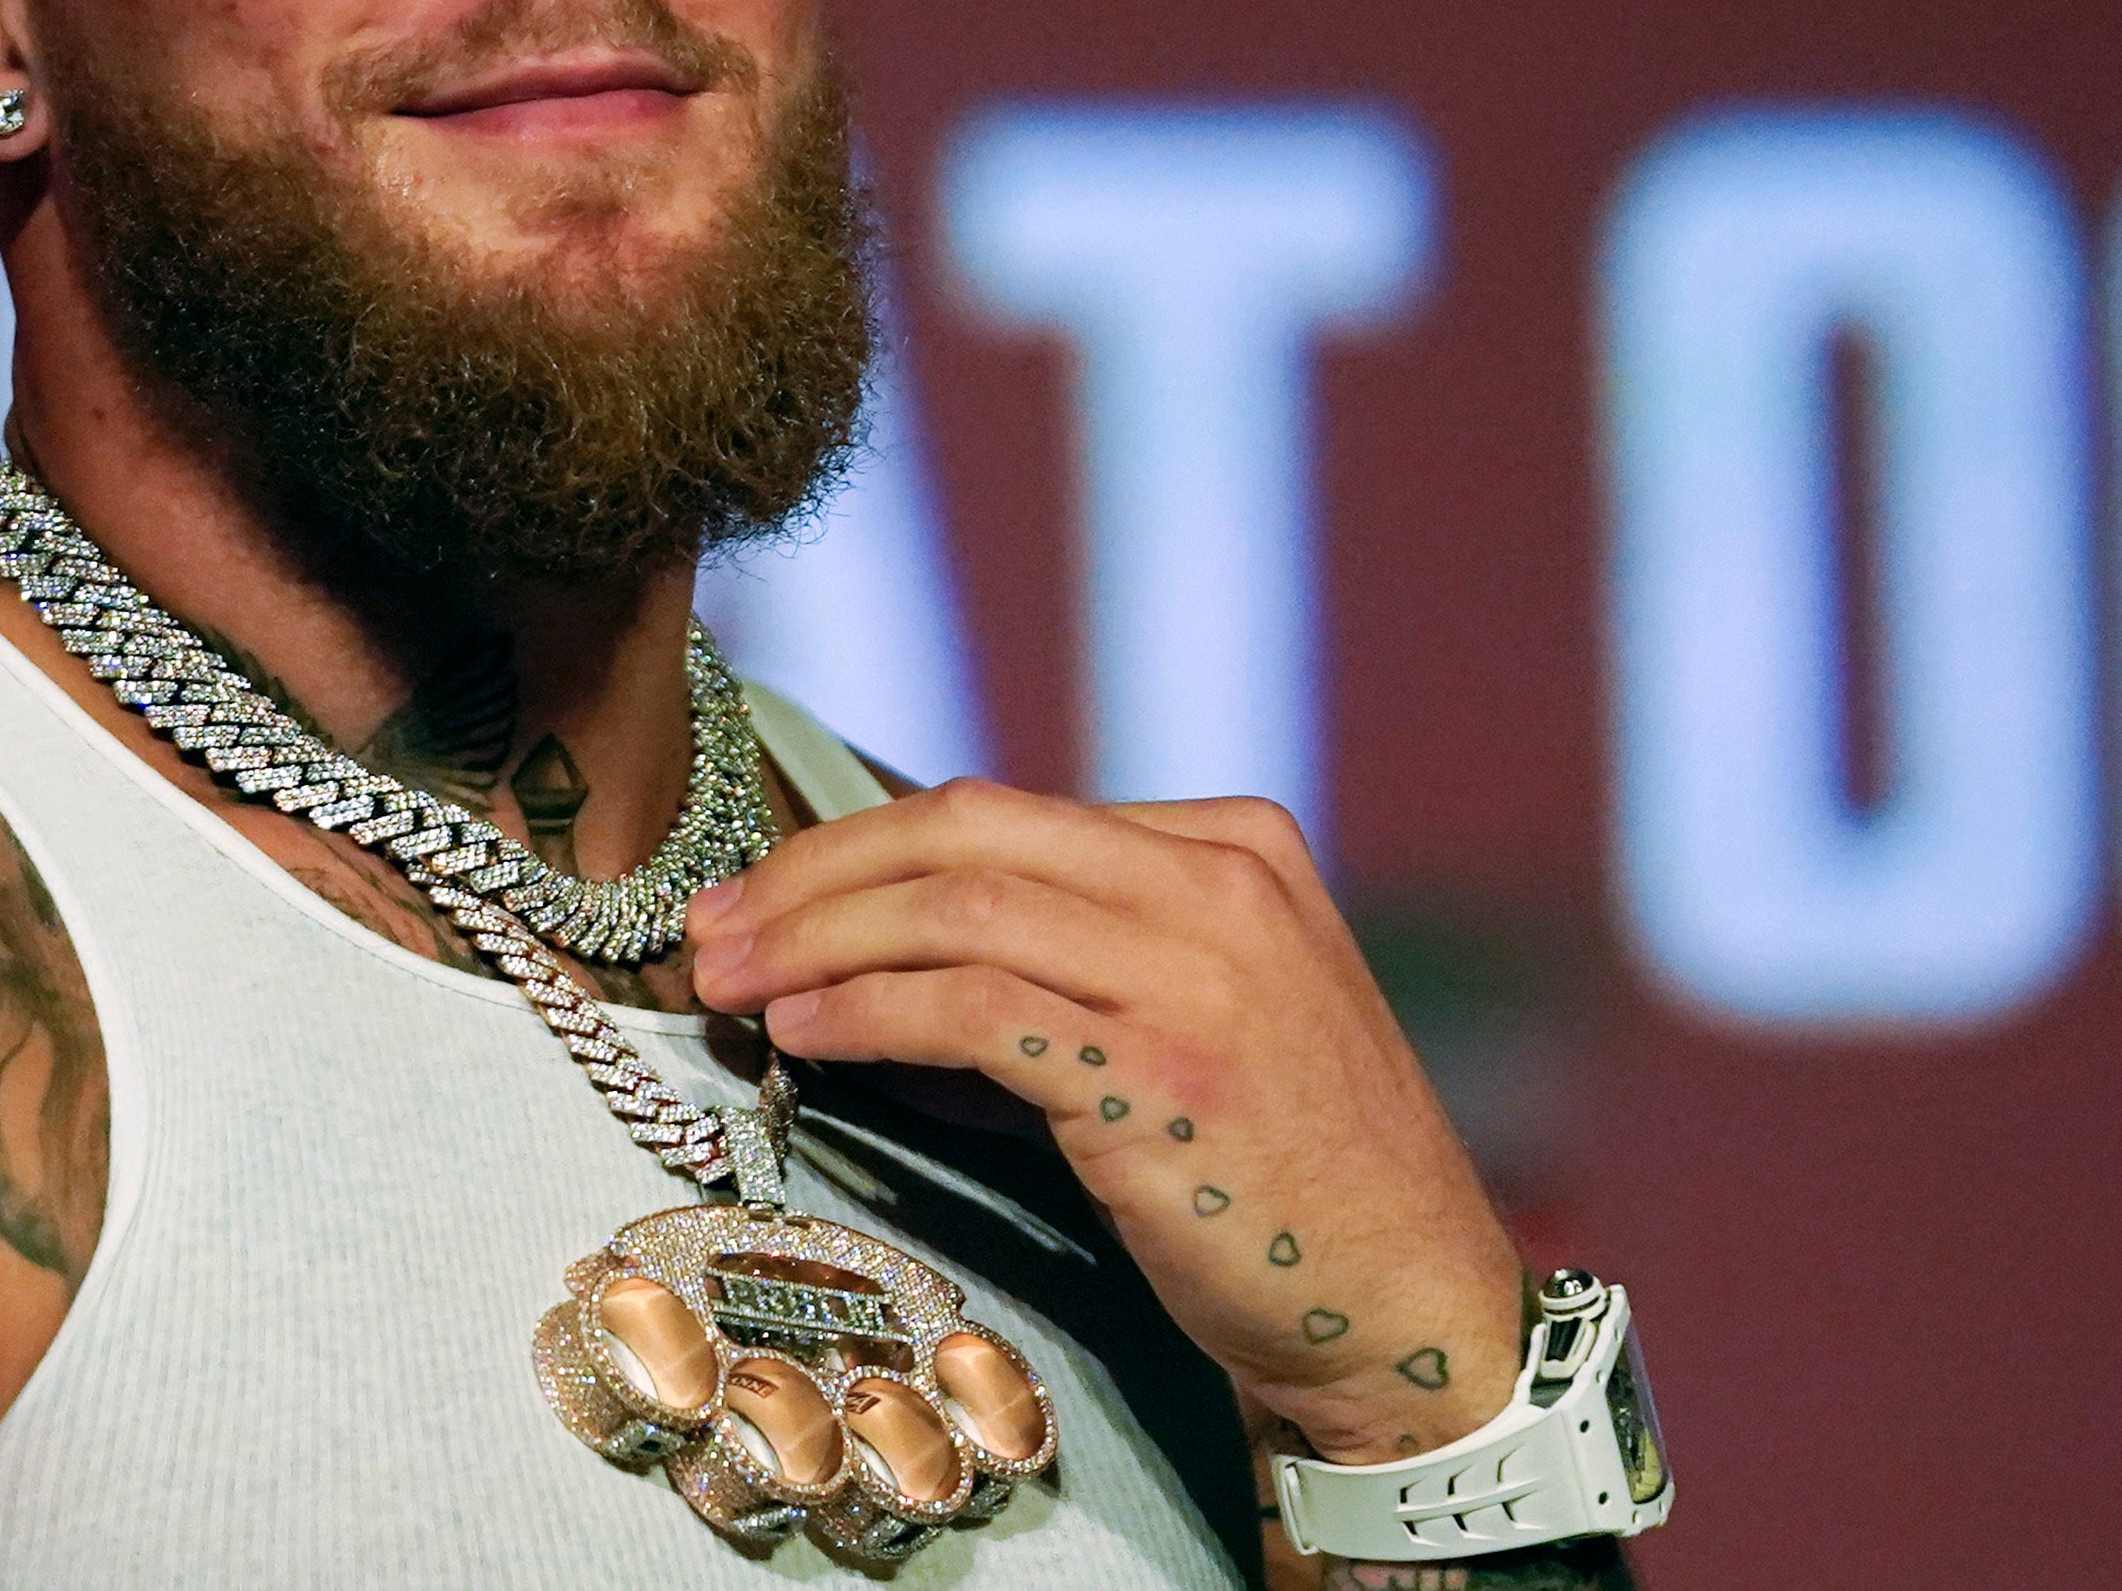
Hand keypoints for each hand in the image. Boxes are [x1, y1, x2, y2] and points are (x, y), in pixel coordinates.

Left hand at [687, 782, 1520, 1463]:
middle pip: (962, 831)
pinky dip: (870, 1010)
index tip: (759, 896)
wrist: (1411, 1310)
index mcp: (1232, 842)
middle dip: (811, 874)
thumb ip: (1070, 959)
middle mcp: (1221, 880)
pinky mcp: (1166, 1071)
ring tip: (730, 983)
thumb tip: (868, 955)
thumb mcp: (1197, 1016)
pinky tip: (805, 1034)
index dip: (854, 847)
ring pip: (957, 904)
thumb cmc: (1285, 1179)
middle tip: (711, 928)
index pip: (999, 810)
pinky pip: (978, 1008)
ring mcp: (1201, 970)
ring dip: (816, 940)